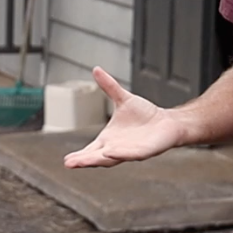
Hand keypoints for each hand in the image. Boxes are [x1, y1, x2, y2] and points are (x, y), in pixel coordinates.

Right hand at [62, 67, 185, 167]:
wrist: (166, 122)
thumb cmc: (144, 115)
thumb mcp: (123, 99)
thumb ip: (109, 86)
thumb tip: (96, 69)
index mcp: (108, 139)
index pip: (91, 150)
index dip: (79, 156)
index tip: (67, 160)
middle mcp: (117, 148)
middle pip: (97, 157)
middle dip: (84, 161)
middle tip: (69, 163)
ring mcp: (130, 152)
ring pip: (112, 159)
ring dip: (99, 159)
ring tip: (85, 161)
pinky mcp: (145, 151)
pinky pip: (132, 154)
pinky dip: (121, 154)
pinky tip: (111, 153)